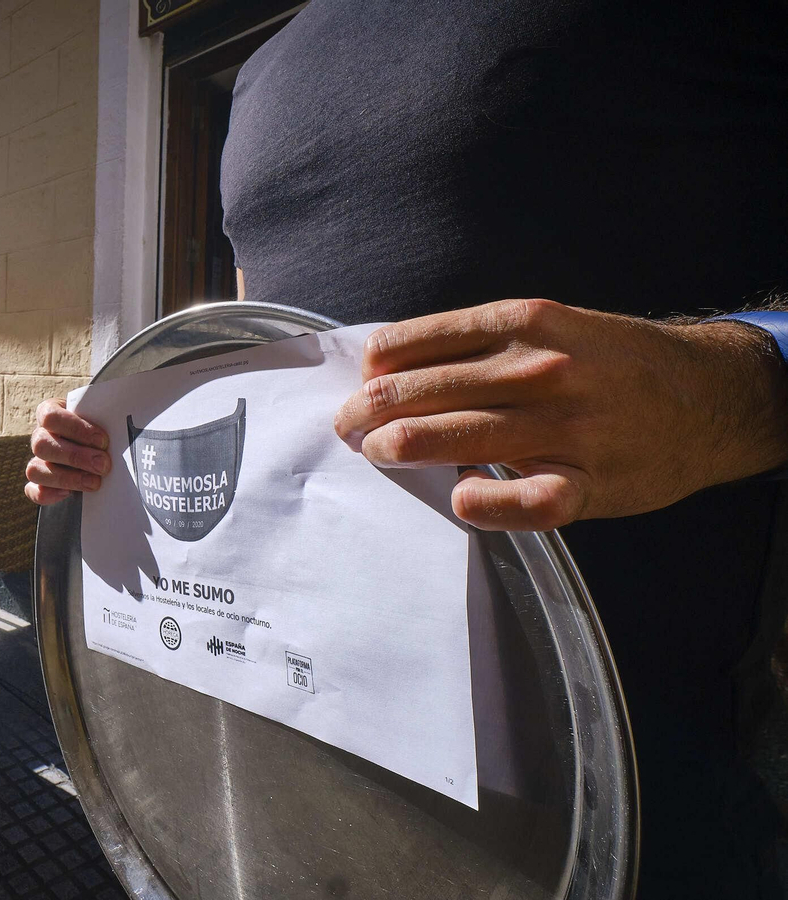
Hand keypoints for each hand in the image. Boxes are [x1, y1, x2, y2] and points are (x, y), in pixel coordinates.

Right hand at [25, 398, 112, 504]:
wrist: (100, 445)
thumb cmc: (100, 426)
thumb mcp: (103, 415)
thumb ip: (107, 416)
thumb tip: (123, 418)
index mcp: (50, 412)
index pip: (50, 416)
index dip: (75, 429)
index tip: (102, 440)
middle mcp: (40, 436)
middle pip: (41, 445)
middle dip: (74, 457)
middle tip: (103, 464)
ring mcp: (38, 460)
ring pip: (34, 470)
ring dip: (66, 478)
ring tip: (94, 482)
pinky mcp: (38, 483)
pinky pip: (33, 491)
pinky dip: (49, 494)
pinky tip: (69, 493)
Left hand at [333, 298, 787, 530]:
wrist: (709, 392)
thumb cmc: (611, 362)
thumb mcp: (548, 326)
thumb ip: (478, 342)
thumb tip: (389, 364)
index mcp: (524, 322)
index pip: (423, 341)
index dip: (378, 366)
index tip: (358, 383)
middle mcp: (542, 368)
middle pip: (430, 389)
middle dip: (375, 410)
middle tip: (346, 426)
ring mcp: (568, 427)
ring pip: (463, 435)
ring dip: (407, 446)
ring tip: (377, 451)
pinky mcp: (590, 482)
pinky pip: (528, 501)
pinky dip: (487, 501)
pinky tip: (463, 496)